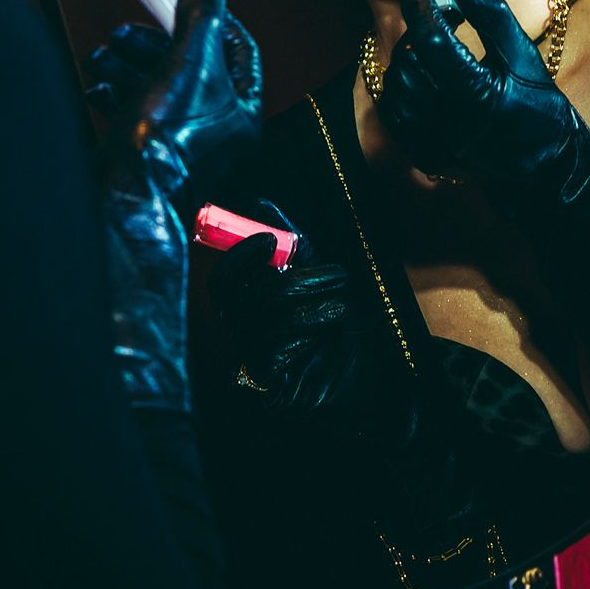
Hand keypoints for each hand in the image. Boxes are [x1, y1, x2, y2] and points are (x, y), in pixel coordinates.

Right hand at [85, 0, 264, 215]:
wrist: (128, 191)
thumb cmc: (167, 135)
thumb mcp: (190, 60)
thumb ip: (201, 15)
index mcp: (240, 110)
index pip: (238, 50)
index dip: (211, 19)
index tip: (183, 2)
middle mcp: (214, 127)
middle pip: (186, 63)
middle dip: (150, 42)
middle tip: (124, 33)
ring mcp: (177, 138)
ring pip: (154, 83)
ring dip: (124, 63)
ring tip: (102, 56)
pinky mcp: (145, 147)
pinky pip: (133, 109)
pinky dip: (114, 93)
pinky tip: (98, 87)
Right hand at [204, 201, 420, 439]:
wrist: (367, 382)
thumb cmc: (338, 331)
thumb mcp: (318, 280)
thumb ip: (291, 244)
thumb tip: (260, 203)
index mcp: (248, 312)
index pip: (221, 284)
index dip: (239, 256)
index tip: (272, 238)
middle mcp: (243, 338)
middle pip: (238, 298)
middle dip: (289, 276)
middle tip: (326, 271)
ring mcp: (252, 364)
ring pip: (266, 314)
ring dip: (312, 295)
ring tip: (341, 296)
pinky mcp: (268, 385)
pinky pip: (277, 343)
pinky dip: (314, 321)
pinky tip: (335, 321)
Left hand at [375, 0, 589, 213]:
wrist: (546, 170)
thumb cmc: (541, 107)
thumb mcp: (523, 54)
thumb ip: (486, 12)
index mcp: (483, 95)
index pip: (433, 41)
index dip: (420, 4)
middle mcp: (453, 123)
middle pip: (410, 63)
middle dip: (418, 31)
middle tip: (438, 16)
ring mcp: (435, 142)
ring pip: (396, 88)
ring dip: (408, 59)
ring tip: (435, 48)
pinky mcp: (424, 153)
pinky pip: (392, 114)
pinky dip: (399, 88)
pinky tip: (422, 76)